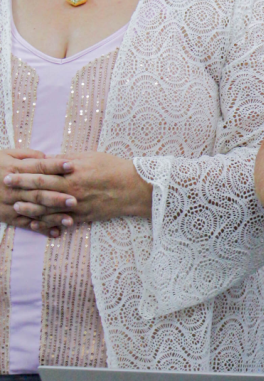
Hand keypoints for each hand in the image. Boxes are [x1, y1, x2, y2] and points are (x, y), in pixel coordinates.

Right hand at [0, 148, 65, 236]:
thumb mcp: (6, 154)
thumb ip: (28, 155)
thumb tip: (48, 157)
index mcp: (15, 170)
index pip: (38, 167)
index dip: (55, 166)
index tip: (71, 165)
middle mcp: (14, 188)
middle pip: (38, 192)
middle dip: (57, 196)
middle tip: (75, 200)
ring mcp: (10, 203)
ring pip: (34, 210)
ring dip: (53, 216)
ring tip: (71, 220)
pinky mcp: (7, 216)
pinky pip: (25, 223)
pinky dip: (40, 229)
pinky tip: (55, 232)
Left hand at [3, 151, 152, 230]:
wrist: (134, 188)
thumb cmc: (113, 168)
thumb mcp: (90, 157)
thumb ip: (68, 159)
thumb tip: (49, 159)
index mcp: (73, 171)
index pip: (43, 170)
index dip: (25, 171)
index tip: (11, 171)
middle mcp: (72, 188)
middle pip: (41, 187)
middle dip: (21, 186)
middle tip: (6, 184)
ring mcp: (76, 204)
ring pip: (48, 207)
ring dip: (29, 207)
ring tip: (15, 206)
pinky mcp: (83, 216)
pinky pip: (61, 221)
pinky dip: (47, 222)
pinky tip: (36, 223)